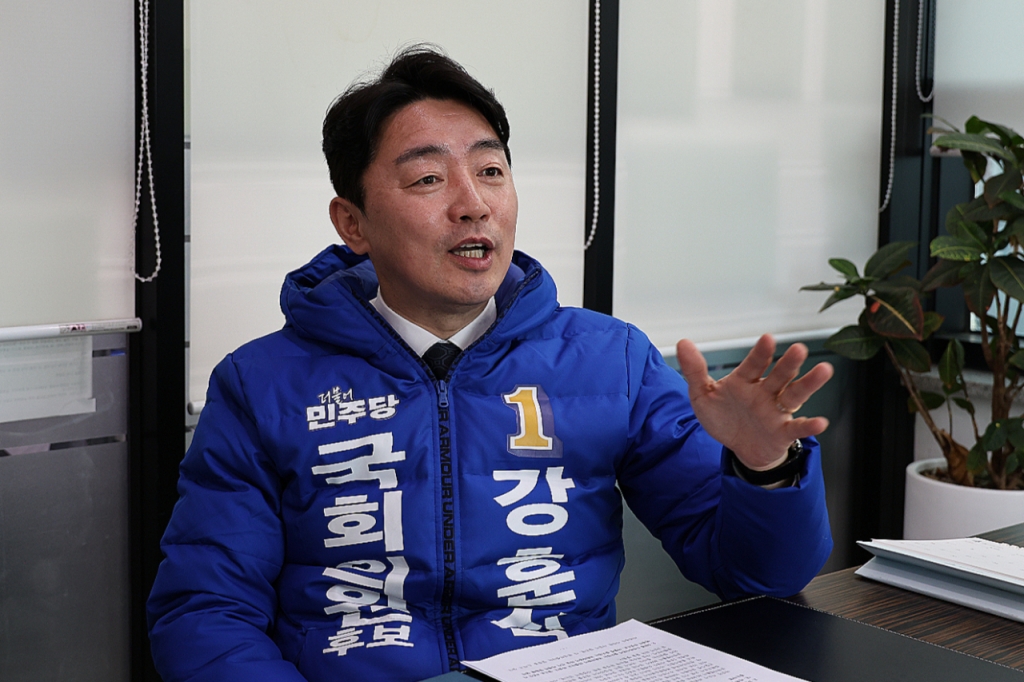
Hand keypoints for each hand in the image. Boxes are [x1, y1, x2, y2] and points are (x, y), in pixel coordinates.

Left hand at [676, 334, 833, 470]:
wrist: (738, 448)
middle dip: (789, 363)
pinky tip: (820, 422)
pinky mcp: (783, 432)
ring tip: (824, 371)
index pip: (754, 364)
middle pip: (780, 375)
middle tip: (799, 349)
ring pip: (795, 394)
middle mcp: (765, 392)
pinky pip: (797, 427)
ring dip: (809, 383)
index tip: (768, 338)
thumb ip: (695, 371)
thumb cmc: (724, 417)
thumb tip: (683, 343)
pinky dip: (809, 425)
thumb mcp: (703, 395)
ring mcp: (776, 411)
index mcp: (745, 381)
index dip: (761, 353)